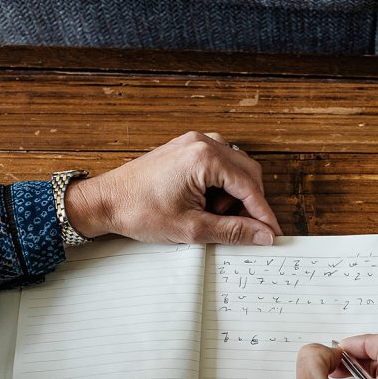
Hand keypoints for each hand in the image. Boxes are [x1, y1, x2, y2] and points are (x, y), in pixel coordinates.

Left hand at [63, 131, 281, 244]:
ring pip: (235, 168)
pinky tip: (207, 204)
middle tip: (243, 229)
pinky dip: (221, 185)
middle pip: (247, 172)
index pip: (249, 187)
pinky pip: (218, 164)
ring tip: (213, 216)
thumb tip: (262, 236)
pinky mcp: (186, 149)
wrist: (106, 201)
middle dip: (249, 204)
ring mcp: (194, 143)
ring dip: (234, 195)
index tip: (272, 233)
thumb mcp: (192, 228)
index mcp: (205, 158)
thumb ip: (233, 231)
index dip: (263, 214)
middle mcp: (203, 142)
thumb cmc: (140, 211)